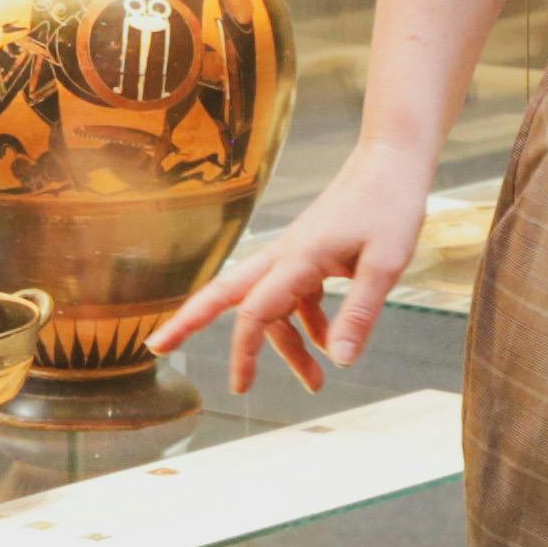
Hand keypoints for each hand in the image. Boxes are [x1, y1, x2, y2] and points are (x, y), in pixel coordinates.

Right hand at [149, 141, 436, 398]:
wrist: (391, 161)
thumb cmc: (389, 205)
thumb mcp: (386, 264)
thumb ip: (361, 313)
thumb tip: (341, 362)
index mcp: (299, 257)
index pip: (258, 311)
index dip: (245, 350)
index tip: (240, 385)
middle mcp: (285, 256)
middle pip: (225, 293)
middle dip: (189, 321)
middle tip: (156, 347)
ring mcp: (293, 255)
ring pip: (270, 307)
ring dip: (285, 346)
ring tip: (314, 384)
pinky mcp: (308, 256)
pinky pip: (295, 298)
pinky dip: (309, 325)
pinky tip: (332, 343)